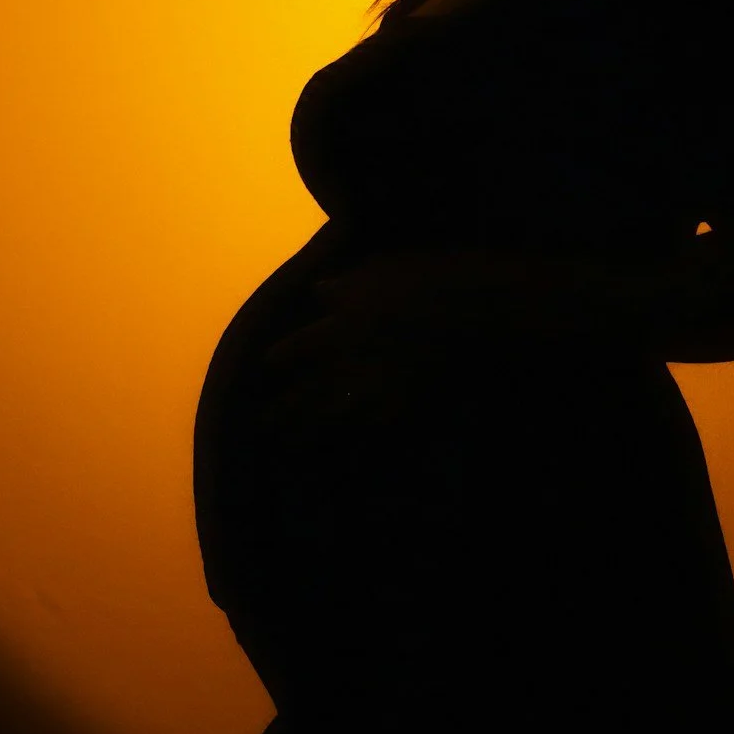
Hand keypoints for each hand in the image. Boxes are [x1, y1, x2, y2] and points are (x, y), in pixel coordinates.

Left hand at [254, 251, 500, 432]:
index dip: (278, 360)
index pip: (293, 350)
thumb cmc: (423, 280)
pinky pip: (372, 438)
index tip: (268, 368)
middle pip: (302, 397)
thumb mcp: (376, 272)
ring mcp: (373, 394)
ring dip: (308, 438)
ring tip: (293, 450)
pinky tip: (349, 461)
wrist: (470, 313)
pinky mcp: (403, 411)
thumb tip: (320, 290)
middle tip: (262, 428)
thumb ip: (343, 287)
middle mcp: (344, 367)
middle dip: (280, 413)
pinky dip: (357, 450)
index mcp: (334, 328)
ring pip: (330, 423)